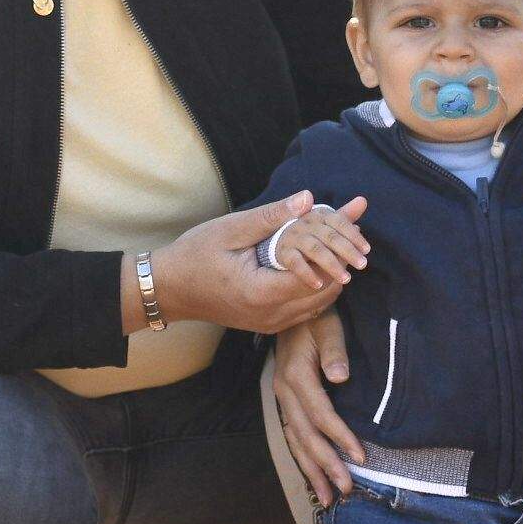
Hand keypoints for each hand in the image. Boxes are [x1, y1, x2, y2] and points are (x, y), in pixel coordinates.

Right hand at [148, 192, 369, 335]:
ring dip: (333, 276)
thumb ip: (272, 217)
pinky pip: (305, 310)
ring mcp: (270, 324)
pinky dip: (318, 289)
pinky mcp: (268, 325)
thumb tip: (308, 199)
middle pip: (326, 293)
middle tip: (353, 234)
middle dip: (341, 263)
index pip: (319, 276)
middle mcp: (271, 316)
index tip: (349, 224)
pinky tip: (320, 266)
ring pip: (320, 305)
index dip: (337, 250)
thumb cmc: (194, 255)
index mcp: (262, 292)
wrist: (169, 289)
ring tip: (341, 246)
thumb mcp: (231, 229)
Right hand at [270, 311, 361, 506]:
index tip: (361, 458)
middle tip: (347, 489)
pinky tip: (314, 475)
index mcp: (296, 376)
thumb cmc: (316, 315)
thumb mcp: (328, 325)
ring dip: (313, 470)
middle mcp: (285, 392)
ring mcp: (283, 399)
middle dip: (327, 465)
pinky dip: (304, 458)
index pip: (321, 415)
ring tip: (329, 497)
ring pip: (296, 442)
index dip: (340, 437)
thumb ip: (335, 350)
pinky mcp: (286, 402)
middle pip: (306, 436)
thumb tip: (339, 377)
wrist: (290, 306)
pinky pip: (293, 435)